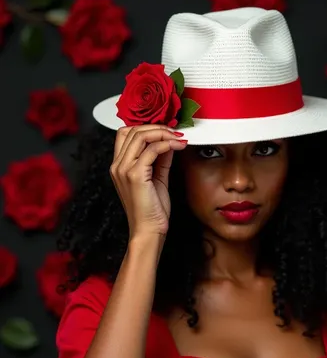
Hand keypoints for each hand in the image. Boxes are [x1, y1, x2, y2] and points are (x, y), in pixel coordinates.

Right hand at [109, 124, 186, 238]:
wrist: (149, 231)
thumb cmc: (152, 211)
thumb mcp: (157, 178)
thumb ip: (161, 160)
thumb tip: (169, 142)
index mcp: (119, 166)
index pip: (126, 134)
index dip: (146, 127)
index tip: (166, 130)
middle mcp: (118, 166)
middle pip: (133, 130)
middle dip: (157, 127)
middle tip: (175, 132)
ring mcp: (124, 170)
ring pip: (141, 136)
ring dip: (163, 133)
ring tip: (178, 138)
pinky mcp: (135, 175)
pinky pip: (151, 150)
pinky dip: (166, 144)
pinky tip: (177, 146)